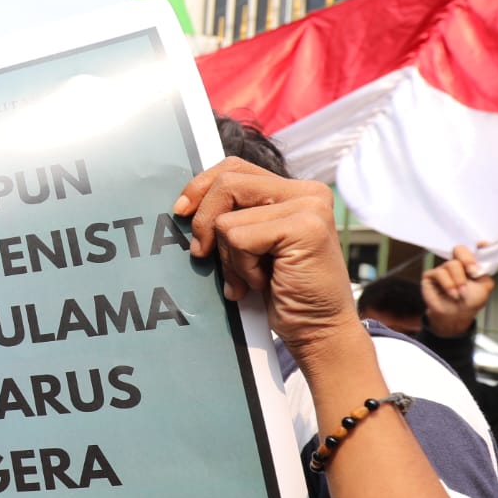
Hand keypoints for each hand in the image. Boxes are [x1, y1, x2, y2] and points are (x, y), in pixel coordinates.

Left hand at [175, 158, 357, 360]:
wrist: (317, 329)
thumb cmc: (280, 291)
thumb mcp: (252, 245)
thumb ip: (235, 215)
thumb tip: (186, 202)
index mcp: (294, 190)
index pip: (235, 168)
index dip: (201, 186)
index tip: (180, 210)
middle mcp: (307, 192)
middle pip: (227, 183)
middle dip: (204, 223)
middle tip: (205, 255)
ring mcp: (310, 207)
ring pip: (228, 218)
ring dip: (228, 257)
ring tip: (250, 278)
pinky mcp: (305, 227)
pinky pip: (239, 239)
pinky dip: (241, 268)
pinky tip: (263, 283)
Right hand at [422, 244, 493, 337]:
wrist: (456, 315)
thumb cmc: (469, 302)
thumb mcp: (485, 288)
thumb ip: (485, 274)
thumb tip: (480, 264)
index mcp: (470, 265)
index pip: (473, 250)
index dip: (479, 246)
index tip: (483, 246)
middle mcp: (456, 265)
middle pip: (459, 250)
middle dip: (467, 259)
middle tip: (472, 272)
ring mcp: (443, 269)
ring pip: (451, 265)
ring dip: (458, 281)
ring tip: (461, 293)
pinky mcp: (430, 276)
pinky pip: (439, 273)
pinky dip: (448, 284)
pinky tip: (452, 294)